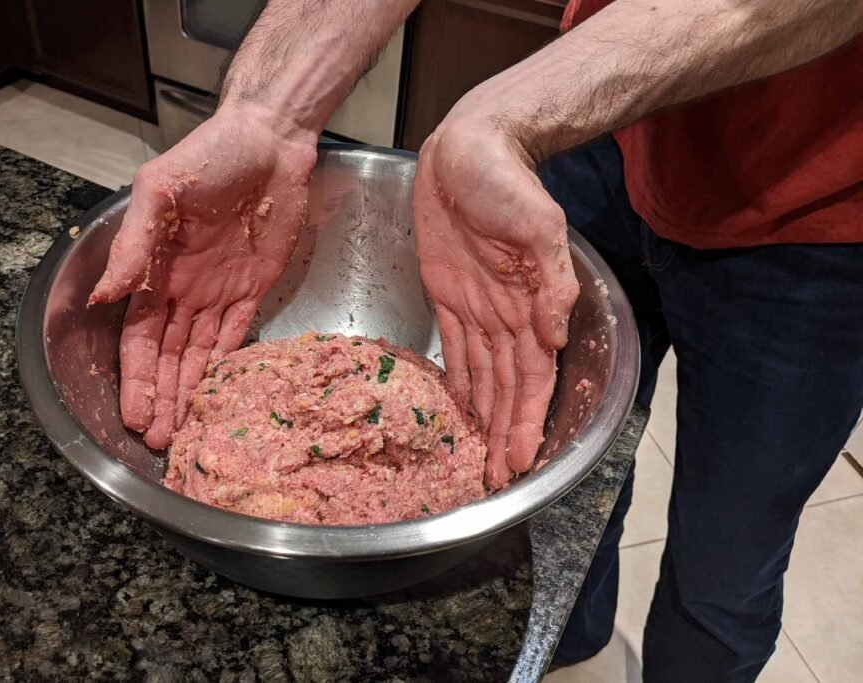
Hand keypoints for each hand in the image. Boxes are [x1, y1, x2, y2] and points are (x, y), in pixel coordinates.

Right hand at [90, 105, 317, 448]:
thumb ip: (133, 245)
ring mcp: (220, 291)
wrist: (269, 141)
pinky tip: (219, 398)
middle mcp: (183, 289)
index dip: (137, 377)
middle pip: (168, 356)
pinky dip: (227, 367)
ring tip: (182, 431)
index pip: (140, 337)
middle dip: (161, 397)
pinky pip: (238, 336)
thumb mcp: (158, 192)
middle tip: (158, 441)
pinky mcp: (255, 288)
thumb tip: (103, 299)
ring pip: (200, 354)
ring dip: (189, 392)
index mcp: (154, 270)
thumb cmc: (208, 157)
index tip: (134, 415)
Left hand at [413, 115, 578, 487]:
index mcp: (528, 305)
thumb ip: (549, 278)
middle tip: (494, 477)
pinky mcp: (446, 294)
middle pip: (506, 387)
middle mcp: (504, 315)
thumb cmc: (505, 179)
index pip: (530, 377)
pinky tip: (459, 410)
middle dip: (504, 433)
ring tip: (481, 458)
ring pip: (482, 376)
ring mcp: (475, 307)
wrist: (470, 147)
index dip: (524, 420)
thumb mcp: (537, 222)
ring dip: (484, 418)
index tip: (518, 462)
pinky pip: (453, 349)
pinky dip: (458, 382)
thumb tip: (554, 332)